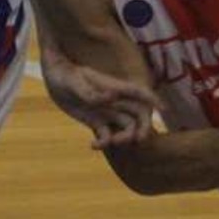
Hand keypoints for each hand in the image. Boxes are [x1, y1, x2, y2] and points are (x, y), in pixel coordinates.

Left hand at [41, 49, 163, 150]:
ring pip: (125, 128)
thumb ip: (92, 92)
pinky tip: (93, 145)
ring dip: (123, 138)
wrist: (54, 74)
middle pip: (138, 116)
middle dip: (141, 128)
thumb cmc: (65, 73)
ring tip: (110, 143)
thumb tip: (112, 97)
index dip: (153, 99)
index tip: (164, 109)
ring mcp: (106, 112)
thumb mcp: (75, 82)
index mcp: (114, 87)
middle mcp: (115, 101)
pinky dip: (104, 143)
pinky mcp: (95, 121)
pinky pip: (106, 135)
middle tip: (136, 140)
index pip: (139, 92)